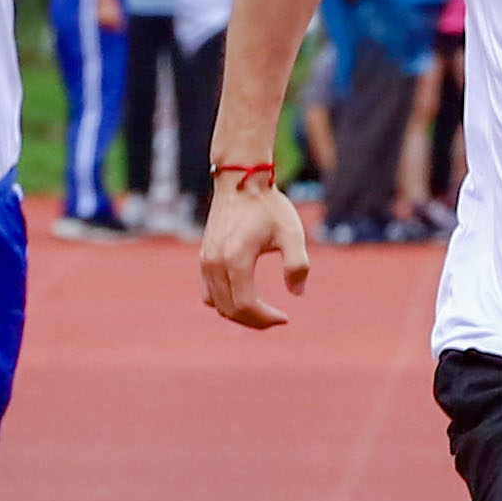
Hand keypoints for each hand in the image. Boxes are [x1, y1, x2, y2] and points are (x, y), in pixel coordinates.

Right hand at [199, 182, 313, 329]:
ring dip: (240, 314)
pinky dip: (224, 302)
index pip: (245, 305)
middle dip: (255, 321)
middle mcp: (215, 263)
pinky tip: (244, 298)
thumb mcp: (291, 233)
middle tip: (276, 318)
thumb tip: (297, 293)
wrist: (240, 179)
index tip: (285, 317)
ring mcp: (206, 261)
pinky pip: (208, 293)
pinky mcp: (204, 257)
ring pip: (217, 304)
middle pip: (230, 310)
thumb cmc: (268, 205)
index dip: (265, 318)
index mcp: (235, 259)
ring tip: (263, 311)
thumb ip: (297, 264)